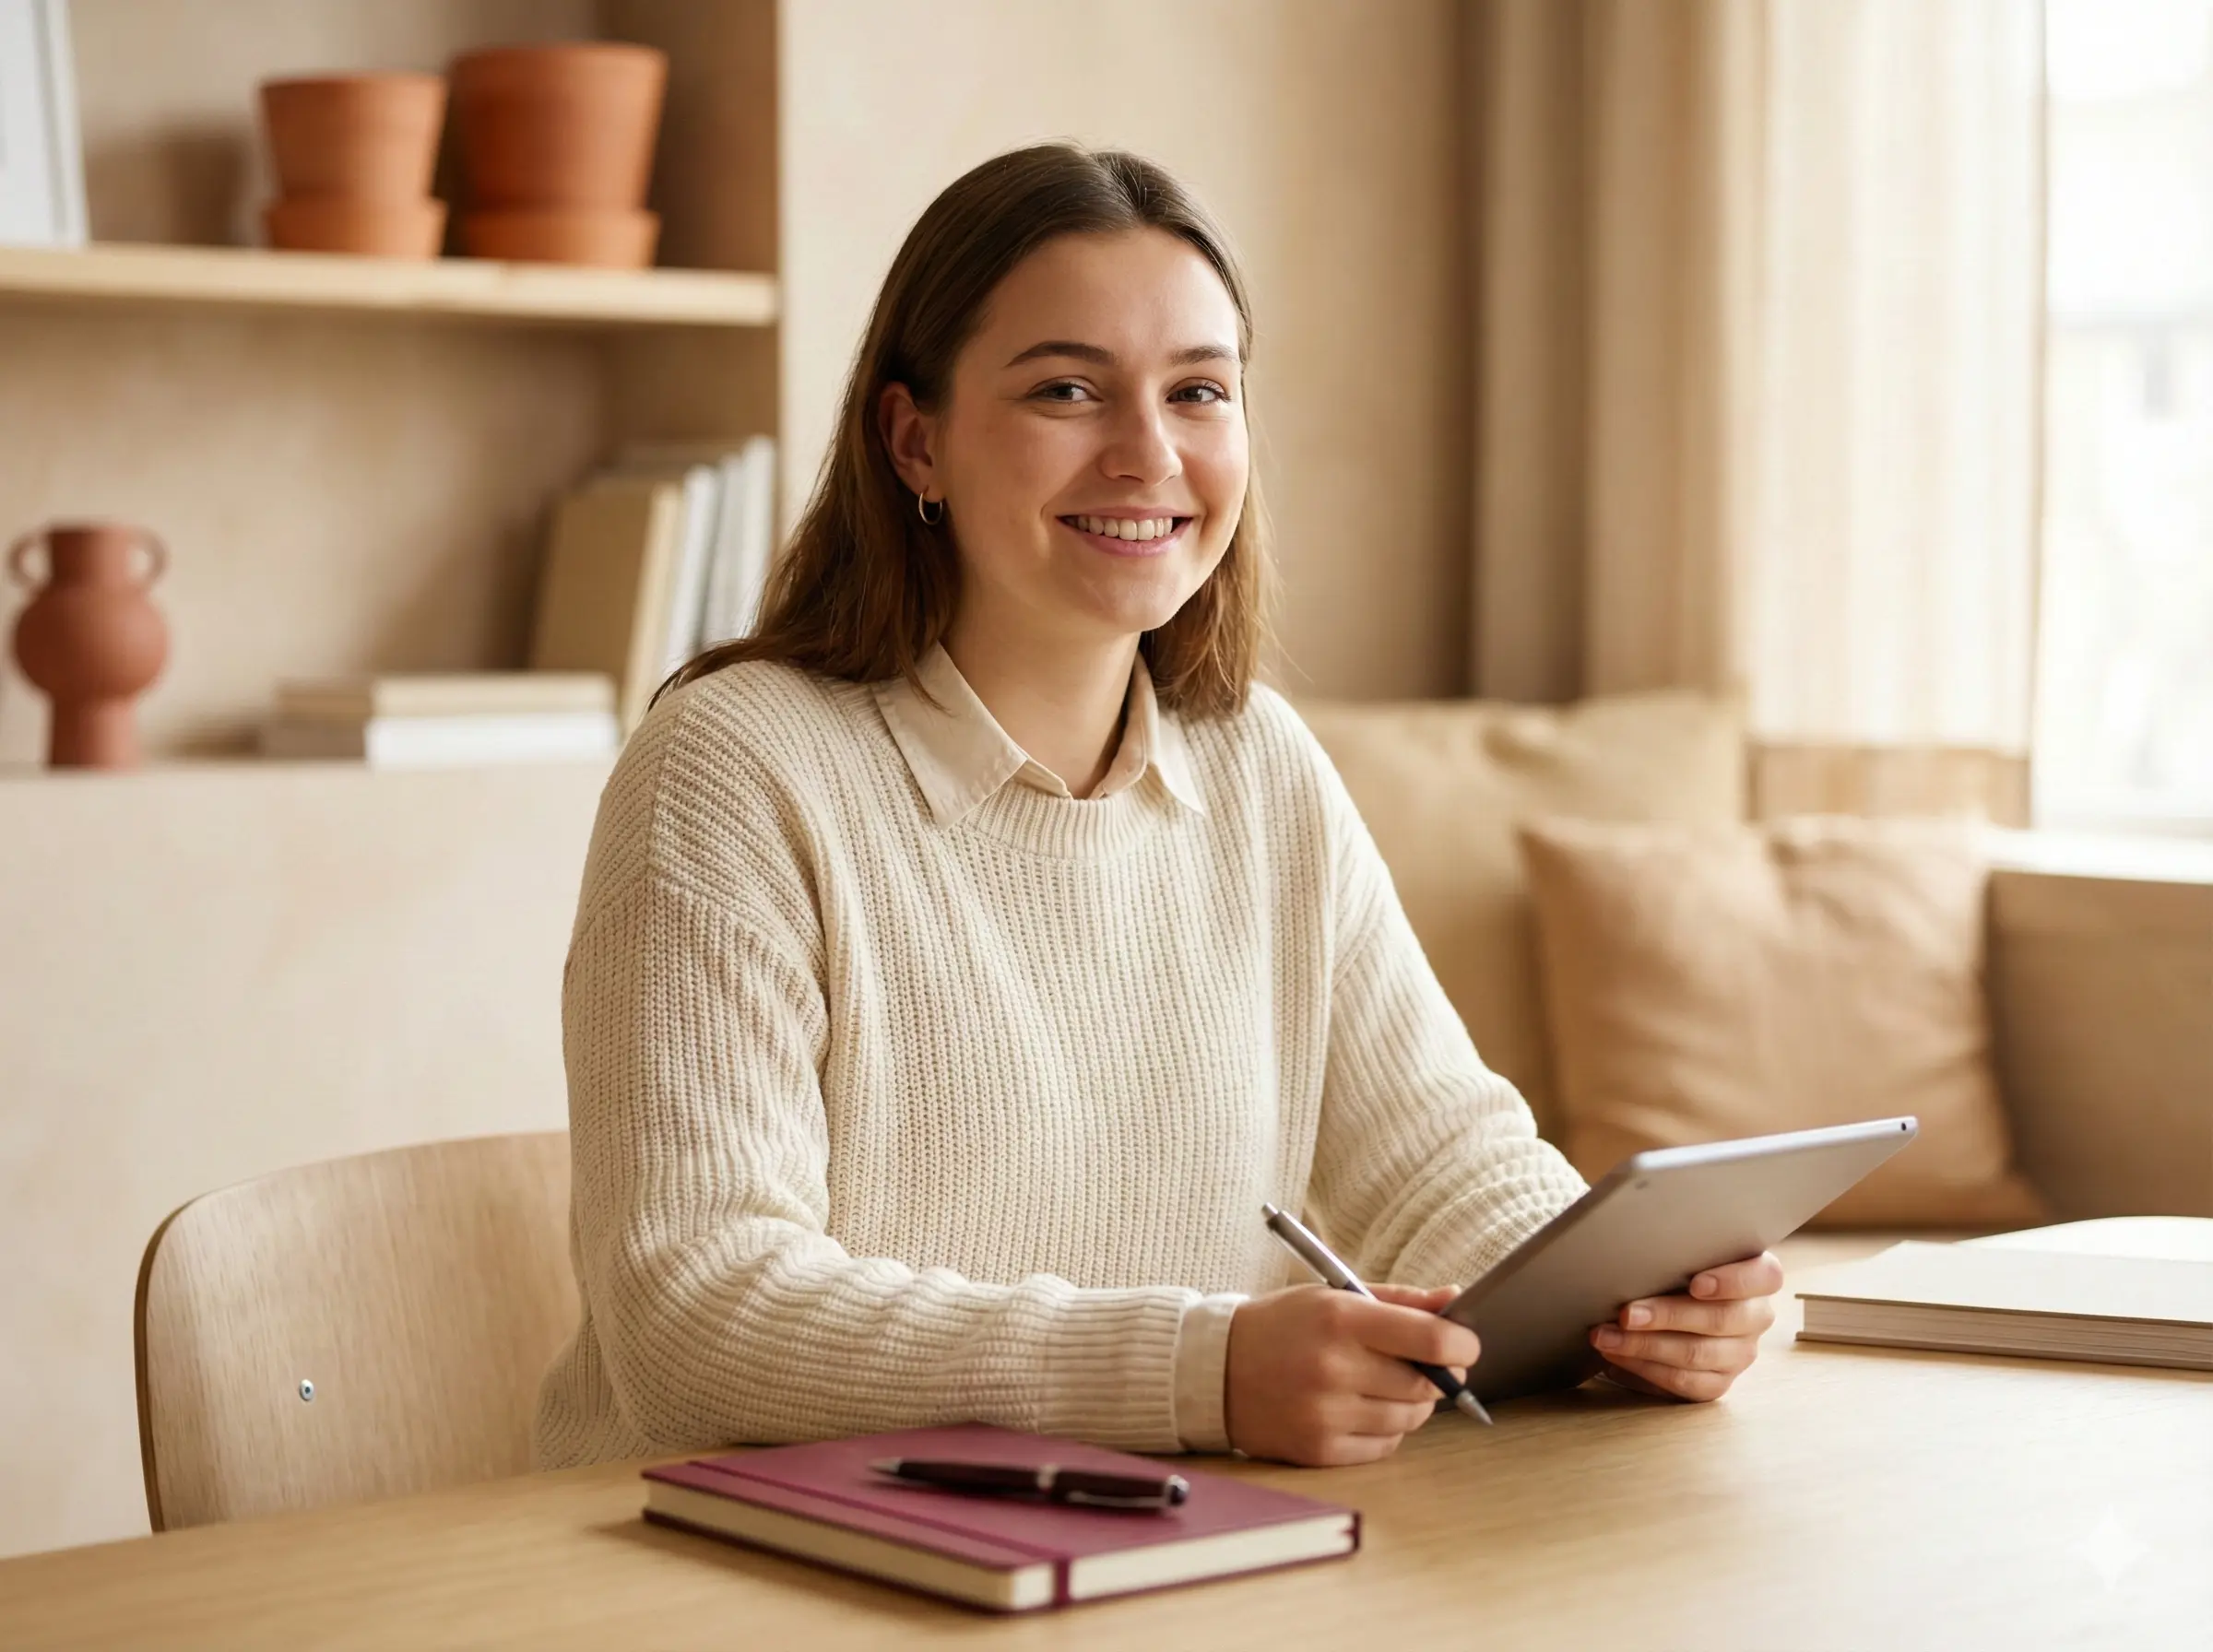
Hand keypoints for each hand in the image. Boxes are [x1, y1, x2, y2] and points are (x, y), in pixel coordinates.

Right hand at [1224, 1283, 1477, 1465]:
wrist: (1213, 1371)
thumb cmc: (1282, 1327)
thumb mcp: (1334, 1296)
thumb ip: (1400, 1300)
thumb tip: (1455, 1300)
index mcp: (1340, 1319)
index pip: (1430, 1338)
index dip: (1461, 1345)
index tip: (1465, 1345)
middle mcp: (1333, 1368)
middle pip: (1425, 1384)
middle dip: (1436, 1375)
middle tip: (1423, 1364)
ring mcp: (1325, 1414)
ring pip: (1409, 1417)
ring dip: (1412, 1403)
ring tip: (1384, 1384)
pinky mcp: (1319, 1450)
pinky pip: (1384, 1446)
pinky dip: (1386, 1429)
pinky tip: (1361, 1408)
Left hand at [1587, 1250, 1783, 1401]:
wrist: (1665, 1301)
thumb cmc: (1673, 1264)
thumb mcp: (1681, 1249)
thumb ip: (1675, 1246)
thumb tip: (1631, 1242)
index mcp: (1759, 1276)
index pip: (1764, 1276)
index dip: (1732, 1281)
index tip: (1695, 1284)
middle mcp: (1755, 1316)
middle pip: (1721, 1319)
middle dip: (1667, 1316)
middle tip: (1625, 1314)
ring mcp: (1740, 1353)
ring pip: (1697, 1354)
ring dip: (1644, 1346)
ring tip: (1605, 1336)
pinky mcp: (1718, 1381)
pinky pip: (1685, 1382)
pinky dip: (1645, 1369)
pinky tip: (1616, 1356)